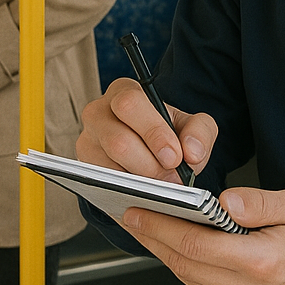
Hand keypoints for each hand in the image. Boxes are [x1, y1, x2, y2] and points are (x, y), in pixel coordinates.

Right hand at [77, 77, 216, 182]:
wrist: (150, 157)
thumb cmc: (168, 136)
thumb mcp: (190, 127)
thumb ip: (200, 132)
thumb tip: (192, 152)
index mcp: (124, 91)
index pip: (130, 103)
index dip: (153, 132)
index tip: (174, 157)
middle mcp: (98, 112)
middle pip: (118, 141)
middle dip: (149, 165)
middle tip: (171, 178)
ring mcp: (87, 141)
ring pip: (109, 168)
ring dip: (140, 183)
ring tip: (161, 187)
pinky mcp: (84, 168)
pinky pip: (104, 186)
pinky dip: (128, 193)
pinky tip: (145, 193)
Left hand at [121, 186, 284, 284]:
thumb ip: (261, 202)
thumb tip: (225, 201)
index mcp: (262, 263)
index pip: (196, 244)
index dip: (161, 226)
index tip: (138, 209)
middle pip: (185, 263)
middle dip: (153, 236)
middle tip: (131, 212)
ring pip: (189, 277)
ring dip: (164, 250)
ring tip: (146, 223)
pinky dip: (184, 264)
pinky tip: (174, 243)